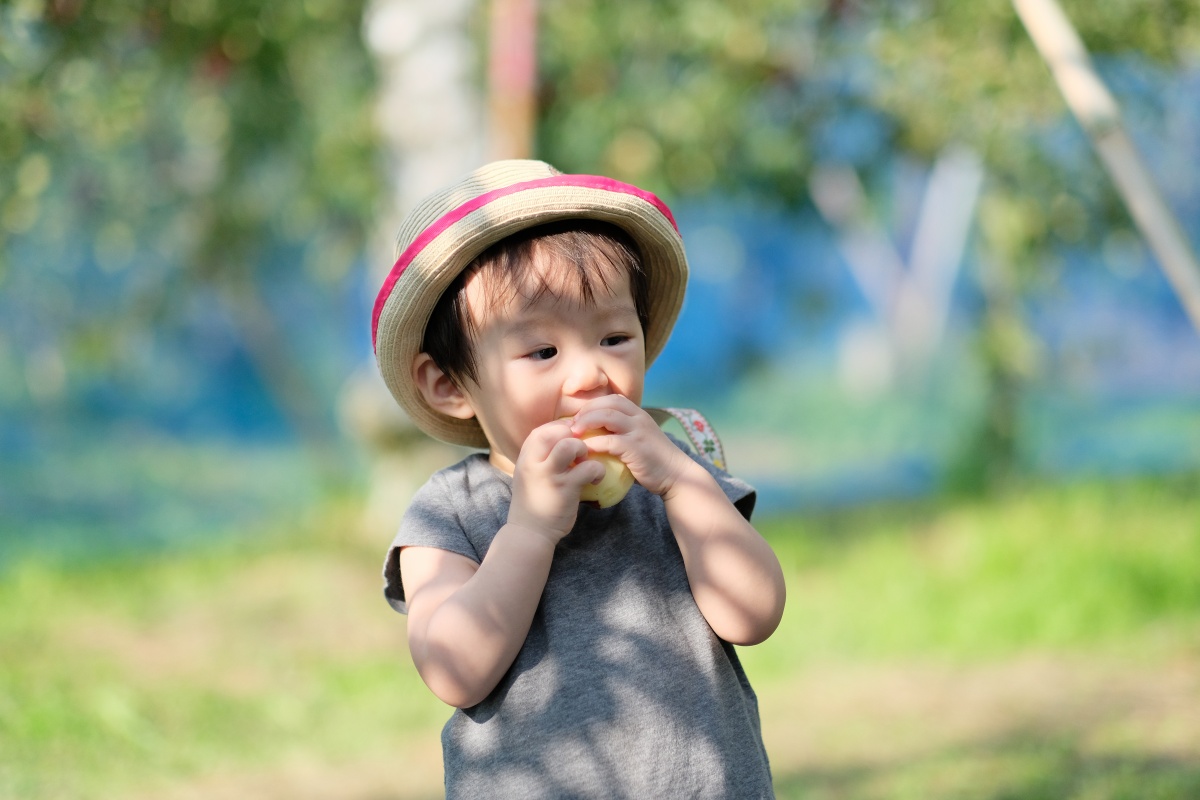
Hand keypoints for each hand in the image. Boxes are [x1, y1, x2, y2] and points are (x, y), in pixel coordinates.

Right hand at [507, 418, 605, 543]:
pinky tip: (596, 478)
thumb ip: (541, 456)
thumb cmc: (534, 500)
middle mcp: (534, 462)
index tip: (572, 441)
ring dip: (584, 450)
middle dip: (574, 436)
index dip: (562, 430)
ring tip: (586, 462)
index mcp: (526, 456)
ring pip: (570, 445)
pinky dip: (598, 470)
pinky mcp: (565, 489)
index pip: (544, 429)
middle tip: (580, 451)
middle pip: (556, 431)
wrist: (530, 532)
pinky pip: (588, 468)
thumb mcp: (529, 473)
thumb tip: (565, 437)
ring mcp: (549, 475)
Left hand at [569, 396, 692, 497]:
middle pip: (606, 404)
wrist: (675, 475)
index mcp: (638, 413)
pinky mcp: (636, 448)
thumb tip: (595, 436)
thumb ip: (622, 434)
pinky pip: (610, 441)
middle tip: (571, 425)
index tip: (578, 418)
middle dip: (585, 412)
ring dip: (586, 423)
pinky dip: (593, 444)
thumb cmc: (653, 461)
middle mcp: (638, 418)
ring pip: (607, 416)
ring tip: (573, 434)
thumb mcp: (638, 440)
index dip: (592, 405)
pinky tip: (584, 451)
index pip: (611, 399)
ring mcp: (638, 431)